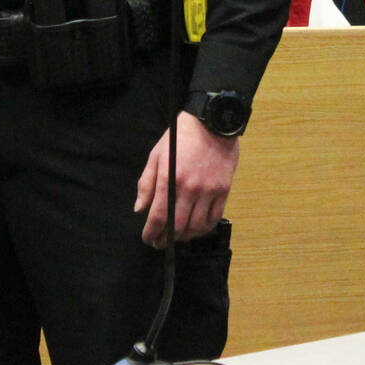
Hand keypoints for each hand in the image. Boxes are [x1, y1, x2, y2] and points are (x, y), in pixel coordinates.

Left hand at [134, 113, 239, 247]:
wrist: (212, 121)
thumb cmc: (181, 136)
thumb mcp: (157, 154)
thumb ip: (147, 183)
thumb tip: (140, 209)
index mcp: (170, 179)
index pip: (159, 216)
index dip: (151, 232)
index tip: (148, 238)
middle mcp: (190, 189)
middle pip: (178, 226)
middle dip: (166, 239)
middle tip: (160, 243)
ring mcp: (209, 190)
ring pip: (197, 226)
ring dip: (186, 237)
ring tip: (178, 237)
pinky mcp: (223, 190)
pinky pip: (215, 217)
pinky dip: (205, 228)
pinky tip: (197, 229)